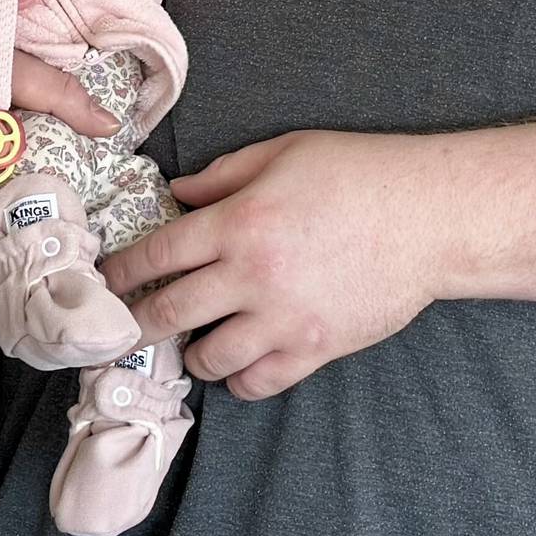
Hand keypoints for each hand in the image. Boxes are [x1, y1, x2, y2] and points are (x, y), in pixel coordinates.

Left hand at [100, 130, 439, 400]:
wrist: (428, 216)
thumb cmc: (357, 173)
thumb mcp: (282, 153)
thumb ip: (222, 175)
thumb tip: (177, 193)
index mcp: (240, 221)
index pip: (159, 254)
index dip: (124, 271)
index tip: (106, 280)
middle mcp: (253, 275)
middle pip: (171, 312)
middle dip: (139, 321)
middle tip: (124, 324)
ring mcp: (284, 319)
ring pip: (210, 357)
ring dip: (191, 353)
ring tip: (190, 341)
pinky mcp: (315, 349)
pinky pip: (258, 382)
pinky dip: (238, 378)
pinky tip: (235, 361)